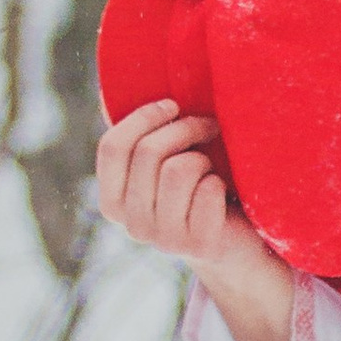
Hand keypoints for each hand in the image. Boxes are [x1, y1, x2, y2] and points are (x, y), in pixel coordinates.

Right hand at [95, 101, 296, 340]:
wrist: (236, 243)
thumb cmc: (197, 190)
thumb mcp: (161, 165)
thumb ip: (136, 138)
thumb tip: (105, 95)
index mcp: (113, 203)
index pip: (112, 148)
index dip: (143, 118)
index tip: (172, 105)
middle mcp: (132, 225)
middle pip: (150, 152)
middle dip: (185, 128)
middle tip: (209, 125)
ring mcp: (164, 240)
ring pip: (179, 169)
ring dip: (204, 158)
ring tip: (212, 167)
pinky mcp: (199, 246)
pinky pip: (208, 190)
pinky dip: (221, 183)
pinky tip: (223, 194)